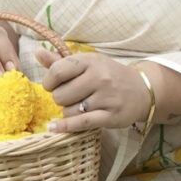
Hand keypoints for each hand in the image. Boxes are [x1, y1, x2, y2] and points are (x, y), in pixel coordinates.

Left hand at [35, 45, 153, 134]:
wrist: (143, 90)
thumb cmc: (109, 75)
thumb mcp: (88, 63)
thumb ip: (61, 61)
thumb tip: (36, 53)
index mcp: (91, 61)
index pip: (57, 71)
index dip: (49, 81)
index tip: (52, 85)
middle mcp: (99, 77)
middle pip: (60, 95)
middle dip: (60, 98)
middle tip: (71, 97)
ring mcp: (106, 97)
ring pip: (69, 111)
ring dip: (69, 112)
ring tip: (80, 106)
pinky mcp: (110, 116)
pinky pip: (80, 123)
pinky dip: (65, 127)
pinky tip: (53, 127)